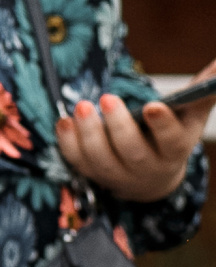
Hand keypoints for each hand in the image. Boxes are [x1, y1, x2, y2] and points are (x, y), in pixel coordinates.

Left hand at [58, 64, 211, 203]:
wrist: (152, 176)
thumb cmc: (171, 135)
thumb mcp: (190, 115)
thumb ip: (203, 90)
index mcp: (174, 150)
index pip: (171, 141)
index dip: (162, 125)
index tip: (152, 106)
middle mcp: (147, 167)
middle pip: (132, 152)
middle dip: (118, 126)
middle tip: (107, 98)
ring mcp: (118, 175)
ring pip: (102, 160)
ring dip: (89, 133)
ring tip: (82, 106)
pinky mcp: (93, 175)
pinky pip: (78, 162)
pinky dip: (68, 143)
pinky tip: (65, 121)